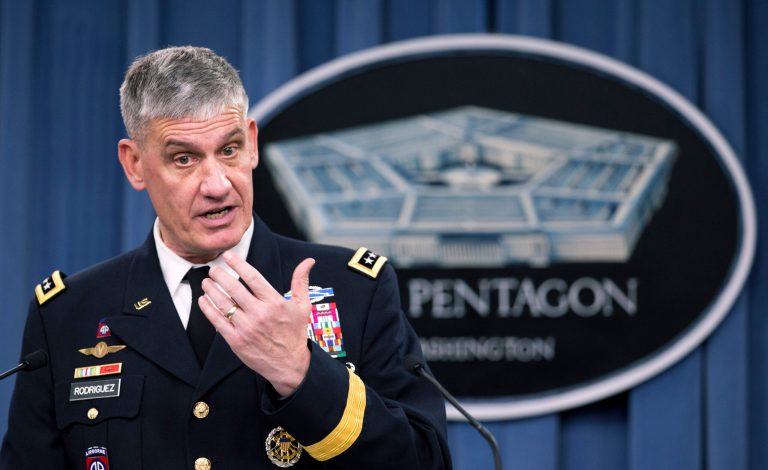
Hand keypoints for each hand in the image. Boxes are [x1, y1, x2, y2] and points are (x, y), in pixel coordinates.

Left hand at [198, 250, 314, 395]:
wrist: (289, 365)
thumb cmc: (295, 333)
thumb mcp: (303, 306)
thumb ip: (300, 282)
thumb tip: (309, 261)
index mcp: (275, 303)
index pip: (252, 277)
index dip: (238, 264)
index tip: (229, 256)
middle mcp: (259, 314)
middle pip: (234, 288)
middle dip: (220, 276)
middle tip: (213, 269)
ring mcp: (246, 328)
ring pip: (223, 304)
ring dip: (211, 290)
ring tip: (206, 282)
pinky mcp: (236, 341)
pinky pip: (218, 322)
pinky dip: (208, 309)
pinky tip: (204, 300)